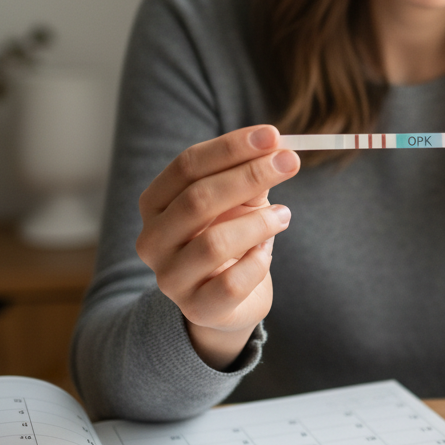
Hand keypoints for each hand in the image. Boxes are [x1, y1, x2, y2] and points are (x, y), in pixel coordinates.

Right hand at [136, 125, 299, 368]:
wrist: (227, 300)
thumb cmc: (230, 236)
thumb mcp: (239, 200)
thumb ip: (251, 175)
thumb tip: (278, 145)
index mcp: (155, 203)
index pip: (187, 166)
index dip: (231, 147)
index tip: (273, 135)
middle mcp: (153, 240)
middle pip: (198, 199)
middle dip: (250, 175)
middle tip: (291, 162)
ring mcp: (170, 278)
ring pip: (215, 244)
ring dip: (259, 223)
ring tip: (284, 215)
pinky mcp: (197, 309)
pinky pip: (232, 284)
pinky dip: (258, 262)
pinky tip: (267, 251)